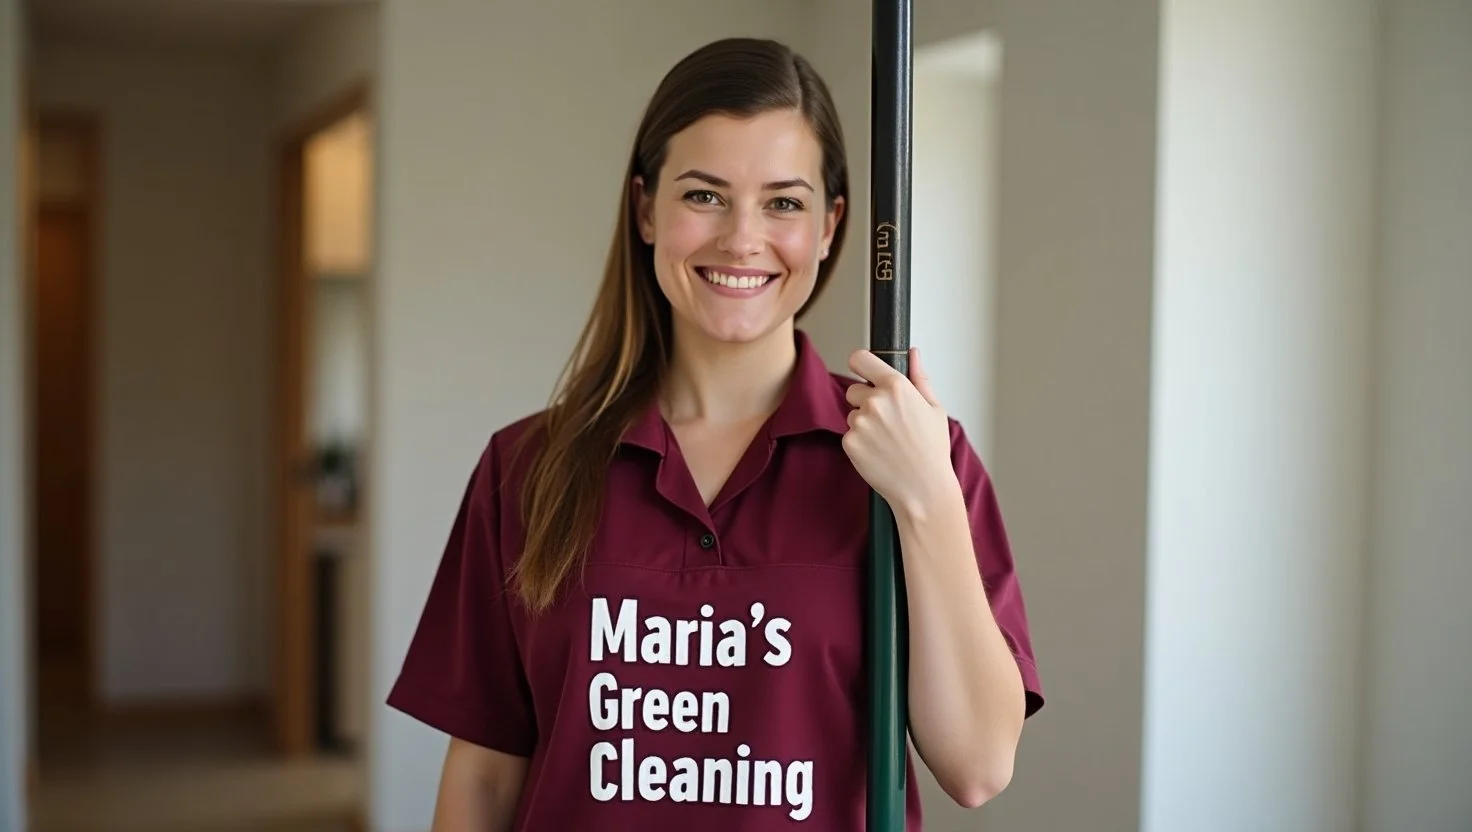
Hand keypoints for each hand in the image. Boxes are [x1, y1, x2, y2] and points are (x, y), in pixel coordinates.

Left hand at [842, 347, 958, 517]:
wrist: (923, 488)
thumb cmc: (932, 450)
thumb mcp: (934, 409)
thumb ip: (919, 378)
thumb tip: (913, 354)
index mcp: (896, 387)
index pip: (860, 359)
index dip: (861, 364)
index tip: (863, 371)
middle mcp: (875, 401)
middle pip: (854, 389)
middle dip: (865, 401)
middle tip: (887, 422)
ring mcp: (860, 422)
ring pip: (852, 414)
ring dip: (863, 424)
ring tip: (887, 441)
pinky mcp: (849, 442)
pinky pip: (849, 435)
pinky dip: (860, 442)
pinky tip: (879, 452)